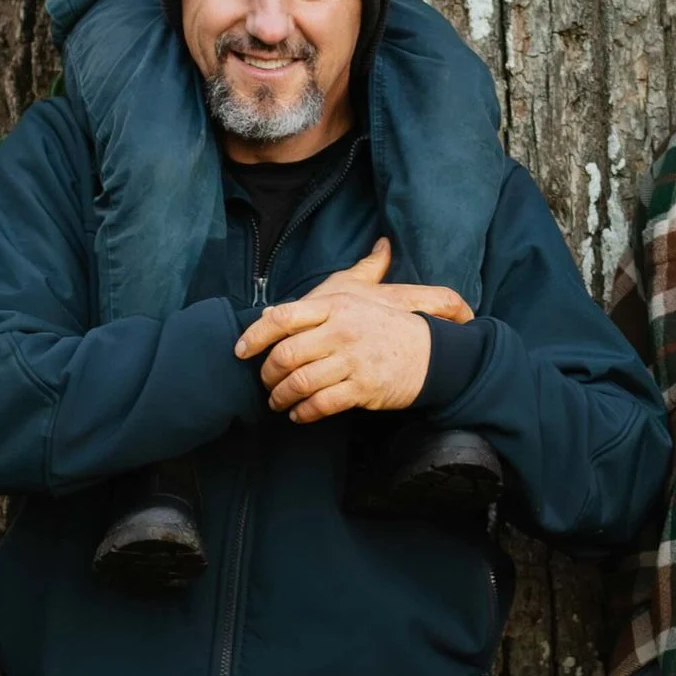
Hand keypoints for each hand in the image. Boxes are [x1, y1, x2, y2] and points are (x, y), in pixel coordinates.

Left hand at [237, 236, 437, 419]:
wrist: (434, 354)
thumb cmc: (392, 324)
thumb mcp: (369, 293)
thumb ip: (349, 279)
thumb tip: (349, 262)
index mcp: (337, 305)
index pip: (282, 317)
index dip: (254, 336)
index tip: (241, 351)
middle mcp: (341, 331)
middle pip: (285, 354)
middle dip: (268, 374)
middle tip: (266, 382)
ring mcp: (352, 360)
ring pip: (300, 382)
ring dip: (282, 396)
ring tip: (278, 401)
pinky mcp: (363, 388)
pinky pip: (322, 403)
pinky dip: (304, 411)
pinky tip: (300, 413)